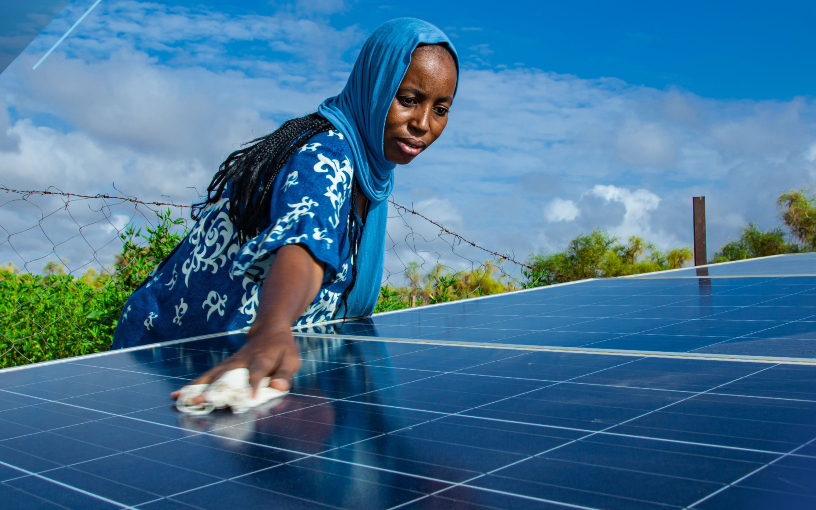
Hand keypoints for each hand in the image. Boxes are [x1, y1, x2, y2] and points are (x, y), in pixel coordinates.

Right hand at [171, 328, 300, 402]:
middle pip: (227, 375)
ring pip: (212, 376)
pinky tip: (177, 395)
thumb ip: (284, 375)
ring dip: (197, 388)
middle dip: (214, 388)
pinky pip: (206, 377)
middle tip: (201, 401)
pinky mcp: (222, 367)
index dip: (254, 384)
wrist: (268, 330)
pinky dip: (192, 386)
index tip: (249, 398)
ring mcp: (229, 364)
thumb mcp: (291, 360)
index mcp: (262, 359)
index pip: (257, 372)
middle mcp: (242, 361)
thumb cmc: (282, 349)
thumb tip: (279, 387)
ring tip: (181, 400)